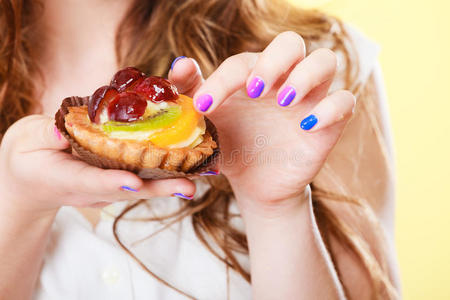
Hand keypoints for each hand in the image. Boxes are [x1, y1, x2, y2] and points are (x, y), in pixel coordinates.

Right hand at [0, 115, 194, 215]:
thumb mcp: (26, 141)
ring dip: (170, 182)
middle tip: (188, 187)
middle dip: (159, 188)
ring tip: (199, 178)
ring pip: (142, 185)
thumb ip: (43, 136)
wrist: (35, 178)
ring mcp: (109, 187)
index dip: (113, 182)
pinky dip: (165, 170)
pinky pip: (143, 174)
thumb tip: (60, 131)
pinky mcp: (118, 179)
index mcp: (68, 179)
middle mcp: (94, 188)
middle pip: (130, 189)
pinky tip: (189, 162)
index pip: (92, 181)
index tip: (134, 182)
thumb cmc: (28, 156)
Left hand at [171, 32, 354, 210]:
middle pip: (291, 43)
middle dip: (273, 61)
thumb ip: (193, 92)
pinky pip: (345, 102)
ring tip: (282, 101)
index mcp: (254, 74)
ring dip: (304, 76)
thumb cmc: (231, 146)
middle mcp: (284, 78)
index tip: (204, 106)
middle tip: (253, 90)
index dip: (223, 79)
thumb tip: (179, 64)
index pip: (243, 62)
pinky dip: (331, 109)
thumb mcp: (208, 123)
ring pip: (325, 61)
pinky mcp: (329, 122)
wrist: (254, 182)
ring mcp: (310, 98)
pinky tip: (307, 126)